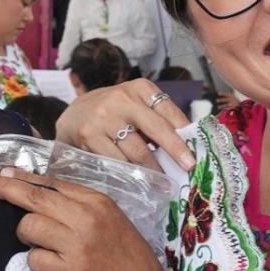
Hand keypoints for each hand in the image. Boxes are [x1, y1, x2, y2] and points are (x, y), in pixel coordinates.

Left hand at [0, 166, 167, 270]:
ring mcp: (78, 245)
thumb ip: (77, 205)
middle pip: (34, 198)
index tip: (0, 173)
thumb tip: (36, 190)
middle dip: (6, 190)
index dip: (21, 177)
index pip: (50, 183)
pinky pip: (34, 259)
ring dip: (27, 237)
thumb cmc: (124, 255)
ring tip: (43, 246)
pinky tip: (51, 268)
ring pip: (28, 227)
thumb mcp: (108, 219)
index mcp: (96, 201)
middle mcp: (87, 218)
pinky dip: (36, 263)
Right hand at [54, 80, 194, 170]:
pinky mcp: (90, 135)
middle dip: (175, 150)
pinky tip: (139, 179)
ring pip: (137, 150)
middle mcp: (122, 98)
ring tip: (163, 181)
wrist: (73, 116)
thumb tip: (186, 144)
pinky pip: (118, 161)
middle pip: (157, 128)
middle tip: (188, 167)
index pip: (168, 111)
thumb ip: (158, 120)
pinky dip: (131, 173)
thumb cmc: (114, 113)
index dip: (184, 132)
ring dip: (154, 169)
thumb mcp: (136, 106)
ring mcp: (104, 117)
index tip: (196, 150)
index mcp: (140, 88)